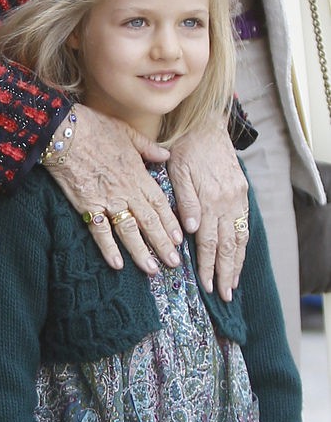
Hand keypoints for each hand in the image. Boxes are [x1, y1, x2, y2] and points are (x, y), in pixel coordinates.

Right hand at [44, 105, 180, 275]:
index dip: (171, 222)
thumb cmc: (94, 128)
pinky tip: (117, 264)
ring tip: (152, 269)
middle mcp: (126, 190)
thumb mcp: (127, 132)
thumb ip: (148, 147)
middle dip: (163, 243)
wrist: (64, 132)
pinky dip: (109, 248)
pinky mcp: (87, 206)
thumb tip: (165, 156)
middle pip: (149, 221)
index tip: (180, 239)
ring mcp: (107, 200)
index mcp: (137, 173)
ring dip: (142, 251)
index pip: (159, 203)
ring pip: (129, 230)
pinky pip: (100, 231)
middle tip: (174, 263)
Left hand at [169, 120, 248, 300]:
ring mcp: (236, 198)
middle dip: (225, 272)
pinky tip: (238, 258)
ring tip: (233, 284)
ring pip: (239, 237)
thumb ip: (185, 202)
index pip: (207, 242)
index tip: (206, 286)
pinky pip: (244, 224)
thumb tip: (191, 229)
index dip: (207, 266)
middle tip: (225, 295)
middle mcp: (226, 202)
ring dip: (236, 263)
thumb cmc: (186, 150)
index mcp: (209, 200)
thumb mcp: (178, 172)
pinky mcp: (241, 193)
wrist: (207, 126)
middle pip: (226, 245)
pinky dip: (242, 245)